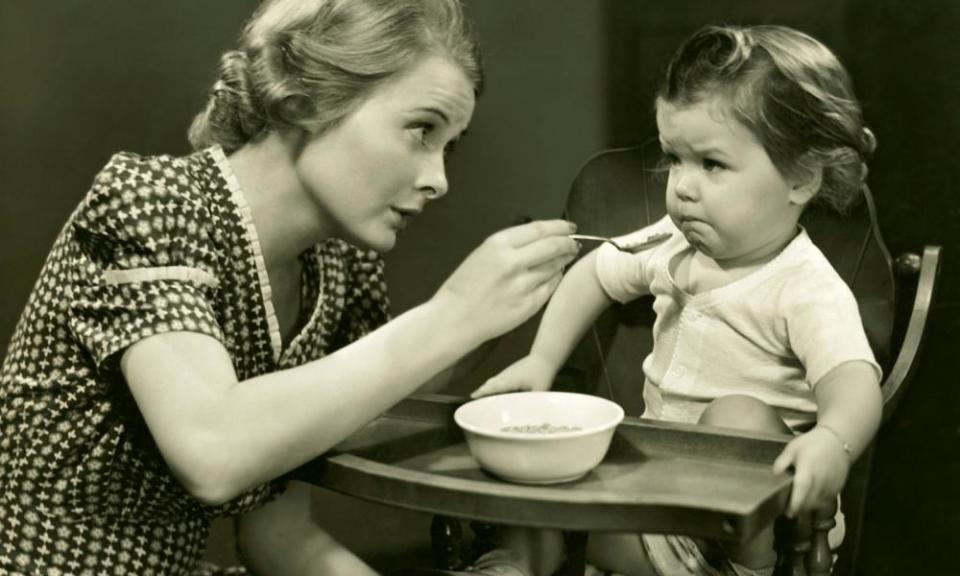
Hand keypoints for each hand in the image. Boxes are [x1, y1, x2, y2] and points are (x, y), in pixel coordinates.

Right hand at [435, 220, 578, 342]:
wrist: (454, 318)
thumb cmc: (465, 285)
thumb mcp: (482, 254)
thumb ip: (511, 245)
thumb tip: (542, 239)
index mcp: (499, 244)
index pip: (539, 229)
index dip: (559, 226)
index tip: (569, 227)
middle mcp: (513, 262)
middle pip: (553, 246)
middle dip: (568, 243)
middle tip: (574, 244)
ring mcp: (523, 285)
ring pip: (555, 267)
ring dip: (563, 261)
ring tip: (565, 258)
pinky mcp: (529, 304)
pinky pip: (551, 286)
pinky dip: (555, 279)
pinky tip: (554, 276)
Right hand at [472, 354, 555, 397]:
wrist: (545, 356)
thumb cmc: (542, 372)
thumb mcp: (539, 390)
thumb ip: (532, 402)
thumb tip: (530, 415)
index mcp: (509, 380)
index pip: (493, 387)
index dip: (482, 392)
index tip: (472, 397)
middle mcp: (505, 375)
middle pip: (490, 384)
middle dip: (481, 391)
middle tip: (473, 401)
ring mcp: (508, 371)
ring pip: (493, 380)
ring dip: (486, 388)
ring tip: (480, 398)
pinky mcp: (511, 370)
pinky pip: (498, 379)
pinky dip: (493, 385)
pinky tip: (495, 391)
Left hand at [773, 426, 850, 516]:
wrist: (836, 442)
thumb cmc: (812, 444)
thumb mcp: (791, 450)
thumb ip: (781, 464)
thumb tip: (774, 477)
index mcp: (807, 471)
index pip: (801, 492)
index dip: (794, 505)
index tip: (787, 512)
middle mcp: (820, 482)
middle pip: (808, 504)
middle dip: (798, 509)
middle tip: (788, 507)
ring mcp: (830, 487)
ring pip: (817, 505)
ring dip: (807, 506)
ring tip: (798, 500)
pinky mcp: (837, 490)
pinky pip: (825, 502)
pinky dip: (816, 502)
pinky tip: (810, 495)